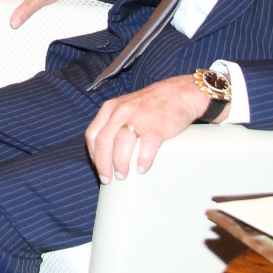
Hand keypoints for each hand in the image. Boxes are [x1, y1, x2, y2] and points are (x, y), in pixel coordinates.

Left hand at [84, 74, 210, 182]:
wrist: (179, 93)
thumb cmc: (150, 105)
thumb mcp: (124, 106)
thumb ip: (113, 123)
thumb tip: (104, 154)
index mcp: (110, 108)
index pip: (93, 134)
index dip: (94, 155)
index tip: (99, 169)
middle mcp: (121, 112)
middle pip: (104, 141)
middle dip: (103, 163)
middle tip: (108, 179)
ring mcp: (139, 118)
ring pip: (122, 144)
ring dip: (120, 164)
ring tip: (123, 176)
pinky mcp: (158, 126)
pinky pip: (146, 146)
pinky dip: (143, 160)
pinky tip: (141, 169)